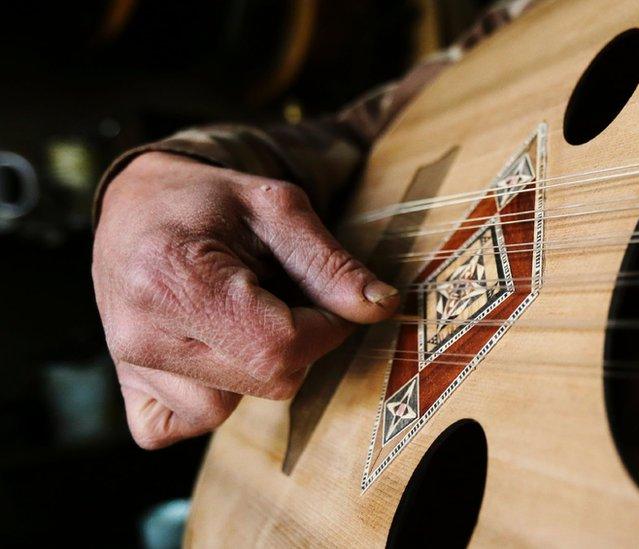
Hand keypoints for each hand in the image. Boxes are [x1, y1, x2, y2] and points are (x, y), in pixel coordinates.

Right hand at [93, 152, 397, 448]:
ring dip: (252, 370)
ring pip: (228, 410)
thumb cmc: (210, 201)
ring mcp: (128, 368)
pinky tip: (209, 353)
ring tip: (235, 317)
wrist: (137, 205)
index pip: (281, 347)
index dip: (326, 328)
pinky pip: (180, 426)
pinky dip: (208, 400)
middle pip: (267, 381)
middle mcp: (141, 333)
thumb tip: (382, 307)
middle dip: (297, 345)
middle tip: (278, 298)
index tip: (327, 300)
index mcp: (174, 279)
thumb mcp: (278, 209)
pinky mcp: (127, 390)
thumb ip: (330, 264)